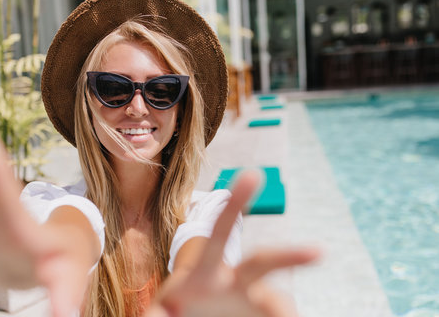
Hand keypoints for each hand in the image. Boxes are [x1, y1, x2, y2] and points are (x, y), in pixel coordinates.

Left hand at [145, 171, 318, 316]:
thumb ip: (157, 314)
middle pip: (262, 262)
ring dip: (282, 312)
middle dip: (289, 256)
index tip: (253, 174)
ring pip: (278, 303)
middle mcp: (234, 280)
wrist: (194, 315)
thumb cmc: (178, 306)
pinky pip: (279, 315)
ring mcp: (251, 298)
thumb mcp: (162, 308)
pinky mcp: (261, 312)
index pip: (221, 231)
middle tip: (319, 252)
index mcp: (207, 270)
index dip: (235, 206)